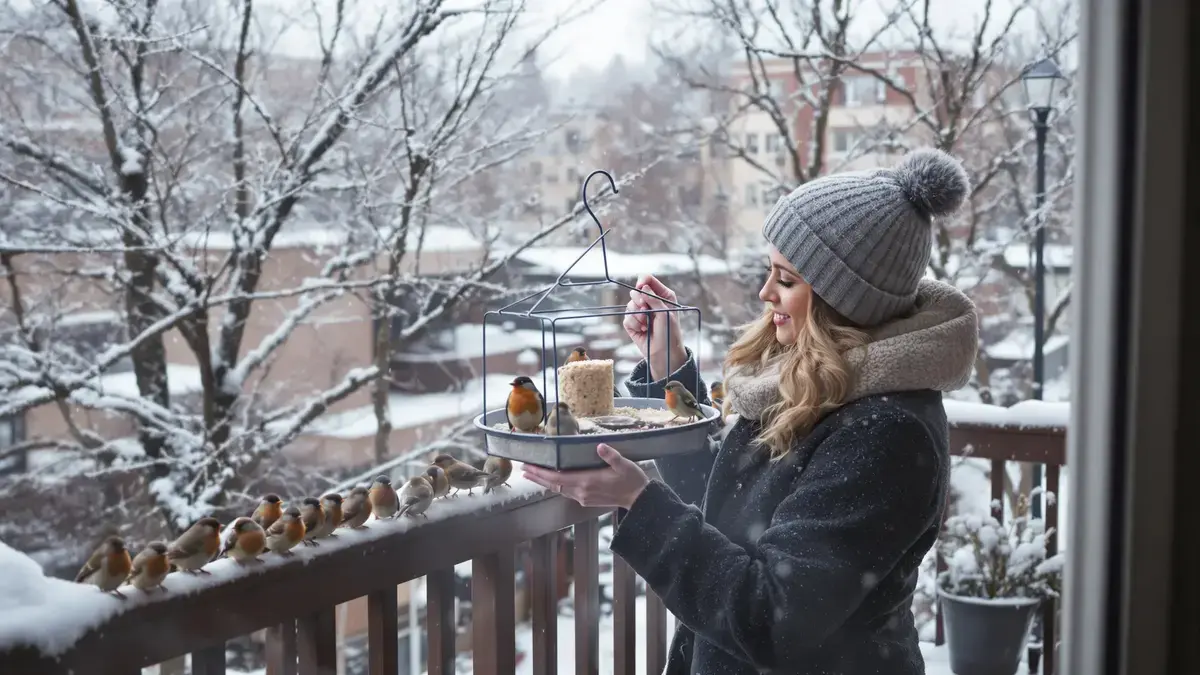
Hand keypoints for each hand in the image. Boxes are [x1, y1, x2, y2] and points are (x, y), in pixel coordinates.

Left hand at [522, 444, 649, 509]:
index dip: (541, 473)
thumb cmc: (632, 480)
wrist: (639, 499)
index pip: (557, 478)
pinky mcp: (587, 499)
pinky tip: (552, 481)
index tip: (528, 466)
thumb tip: (600, 446)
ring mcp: (583, 497)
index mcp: (587, 482)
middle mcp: (582, 491)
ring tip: (532, 474)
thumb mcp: (624, 464)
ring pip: (558, 490)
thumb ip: (611, 456)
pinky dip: (555, 486)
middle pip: (553, 485)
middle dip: (537, 477)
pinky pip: (566, 492)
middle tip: (523, 469)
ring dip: (544, 482)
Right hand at [622, 274, 687, 380]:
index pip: (648, 280)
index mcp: (662, 296)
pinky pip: (627, 318)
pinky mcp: (632, 324)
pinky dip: (634, 324)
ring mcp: (640, 313)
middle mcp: (650, 302)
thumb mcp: (665, 313)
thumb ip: (653, 298)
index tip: (640, 286)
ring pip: (629, 305)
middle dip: (639, 301)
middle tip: (645, 310)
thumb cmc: (670, 333)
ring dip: (637, 316)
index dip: (642, 281)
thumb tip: (642, 285)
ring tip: (647, 325)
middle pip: (635, 291)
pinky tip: (643, 331)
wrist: (664, 354)